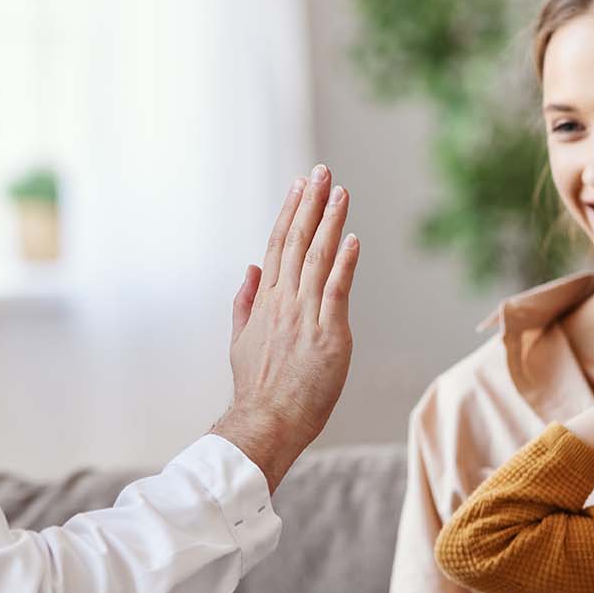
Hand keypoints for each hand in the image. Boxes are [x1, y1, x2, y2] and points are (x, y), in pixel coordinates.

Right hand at [210, 166, 359, 492]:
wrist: (265, 421)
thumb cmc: (256, 388)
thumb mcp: (240, 341)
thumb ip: (246, 302)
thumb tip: (251, 270)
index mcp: (264, 301)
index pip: (277, 245)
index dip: (290, 212)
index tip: (300, 186)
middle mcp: (283, 301)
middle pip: (297, 242)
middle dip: (310, 204)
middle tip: (321, 171)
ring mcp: (305, 316)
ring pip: (317, 258)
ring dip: (330, 222)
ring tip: (340, 192)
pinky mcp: (328, 334)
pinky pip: (336, 290)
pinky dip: (344, 263)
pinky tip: (352, 239)